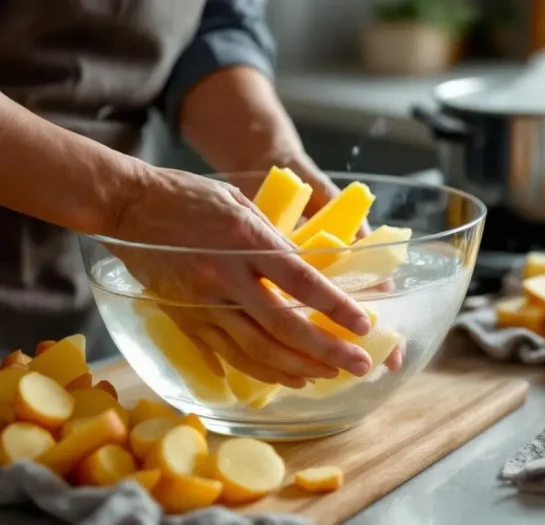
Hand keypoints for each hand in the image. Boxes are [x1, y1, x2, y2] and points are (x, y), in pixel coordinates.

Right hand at [109, 166, 374, 387]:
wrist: (127, 207)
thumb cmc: (188, 197)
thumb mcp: (241, 203)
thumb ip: (274, 239)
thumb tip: (309, 269)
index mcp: (246, 241)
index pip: (302, 280)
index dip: (336, 307)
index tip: (364, 326)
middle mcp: (226, 277)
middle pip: (284, 325)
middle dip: (327, 350)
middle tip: (359, 365)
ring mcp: (203, 303)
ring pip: (256, 350)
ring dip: (297, 368)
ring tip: (329, 376)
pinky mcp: (187, 319)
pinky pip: (228, 355)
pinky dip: (261, 370)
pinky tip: (288, 376)